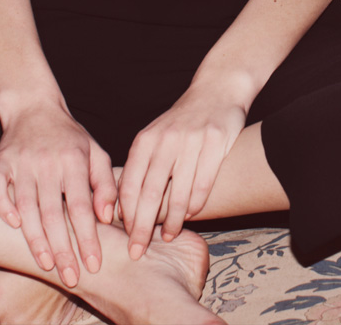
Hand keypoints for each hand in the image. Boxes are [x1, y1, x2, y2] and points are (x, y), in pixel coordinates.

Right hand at [0, 99, 116, 283]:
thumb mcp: (96, 154)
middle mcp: (48, 162)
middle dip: (63, 249)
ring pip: (26, 206)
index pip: (81, 206)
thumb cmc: (70, 137)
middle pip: (53, 213)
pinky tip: (15, 227)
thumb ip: (106, 185)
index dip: (88, 237)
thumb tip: (107, 218)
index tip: (94, 263)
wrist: (34, 107)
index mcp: (75, 160)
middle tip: (71, 277)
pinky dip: (4, 208)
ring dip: (35, 239)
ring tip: (46, 265)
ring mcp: (21, 162)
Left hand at [119, 79, 248, 257]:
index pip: (129, 184)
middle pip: (150, 193)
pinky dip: (195, 204)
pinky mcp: (216, 142)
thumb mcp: (155, 136)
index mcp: (146, 140)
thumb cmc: (182, 121)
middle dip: (142, 227)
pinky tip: (190, 215)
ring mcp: (192, 141)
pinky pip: (203, 183)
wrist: (217, 89)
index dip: (126, 214)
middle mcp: (166, 140)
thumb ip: (141, 166)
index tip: (125, 236)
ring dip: (172, 220)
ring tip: (168, 236)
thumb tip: (123, 207)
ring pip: (178, 192)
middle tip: (138, 250)